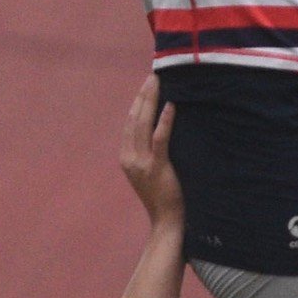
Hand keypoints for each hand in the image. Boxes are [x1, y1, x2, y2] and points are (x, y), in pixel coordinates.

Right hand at [120, 77, 181, 228]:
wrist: (167, 221)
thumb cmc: (162, 195)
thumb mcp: (147, 171)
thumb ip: (146, 151)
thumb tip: (158, 125)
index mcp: (126, 157)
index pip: (130, 122)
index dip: (137, 102)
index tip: (146, 85)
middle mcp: (130, 158)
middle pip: (134, 119)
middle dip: (143, 95)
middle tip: (153, 76)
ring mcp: (142, 163)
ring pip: (143, 124)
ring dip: (151, 100)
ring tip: (158, 83)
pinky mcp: (157, 167)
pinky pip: (160, 138)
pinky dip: (165, 119)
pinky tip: (171, 105)